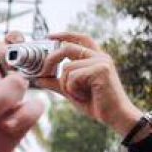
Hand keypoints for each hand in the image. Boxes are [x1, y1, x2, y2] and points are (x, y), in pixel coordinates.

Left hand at [13, 32, 141, 132]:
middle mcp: (100, 56)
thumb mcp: (71, 90)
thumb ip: (56, 83)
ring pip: (67, 67)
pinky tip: (84, 96)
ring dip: (66, 85)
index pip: (80, 39)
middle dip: (50, 60)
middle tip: (42, 73)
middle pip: (67, 48)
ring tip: (79, 94)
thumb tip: (38, 78)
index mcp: (95, 58)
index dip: (65, 35)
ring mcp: (101, 62)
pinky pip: (73, 76)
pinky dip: (73, 89)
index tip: (49, 36)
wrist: (114, 116)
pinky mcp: (101, 70)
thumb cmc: (95, 103)